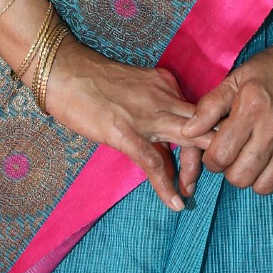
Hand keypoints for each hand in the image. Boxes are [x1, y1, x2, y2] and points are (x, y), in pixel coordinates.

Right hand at [42, 37, 202, 211]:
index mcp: (166, 84)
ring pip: (187, 142)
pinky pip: (154, 163)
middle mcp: (164, 97)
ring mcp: (147, 116)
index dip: (208, 134)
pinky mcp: (126, 133)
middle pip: (201, 127)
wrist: (63, 70)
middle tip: (206, 176)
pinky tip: (175, 202)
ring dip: (193, 171)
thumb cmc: (93, 79)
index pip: (199, 112)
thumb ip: (154, 103)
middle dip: (209, 153)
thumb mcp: (136, 85)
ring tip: (192, 192)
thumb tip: (163, 128)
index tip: (208, 153)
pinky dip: (167, 185)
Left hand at [178, 30, 272, 195]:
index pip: (219, 157)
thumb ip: (210, 106)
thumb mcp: (238, 77)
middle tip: (235, 154)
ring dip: (253, 177)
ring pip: (263, 186)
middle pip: (239, 177)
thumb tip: (187, 131)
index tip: (217, 148)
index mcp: (251, 108)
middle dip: (229, 170)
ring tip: (253, 158)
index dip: (211, 158)